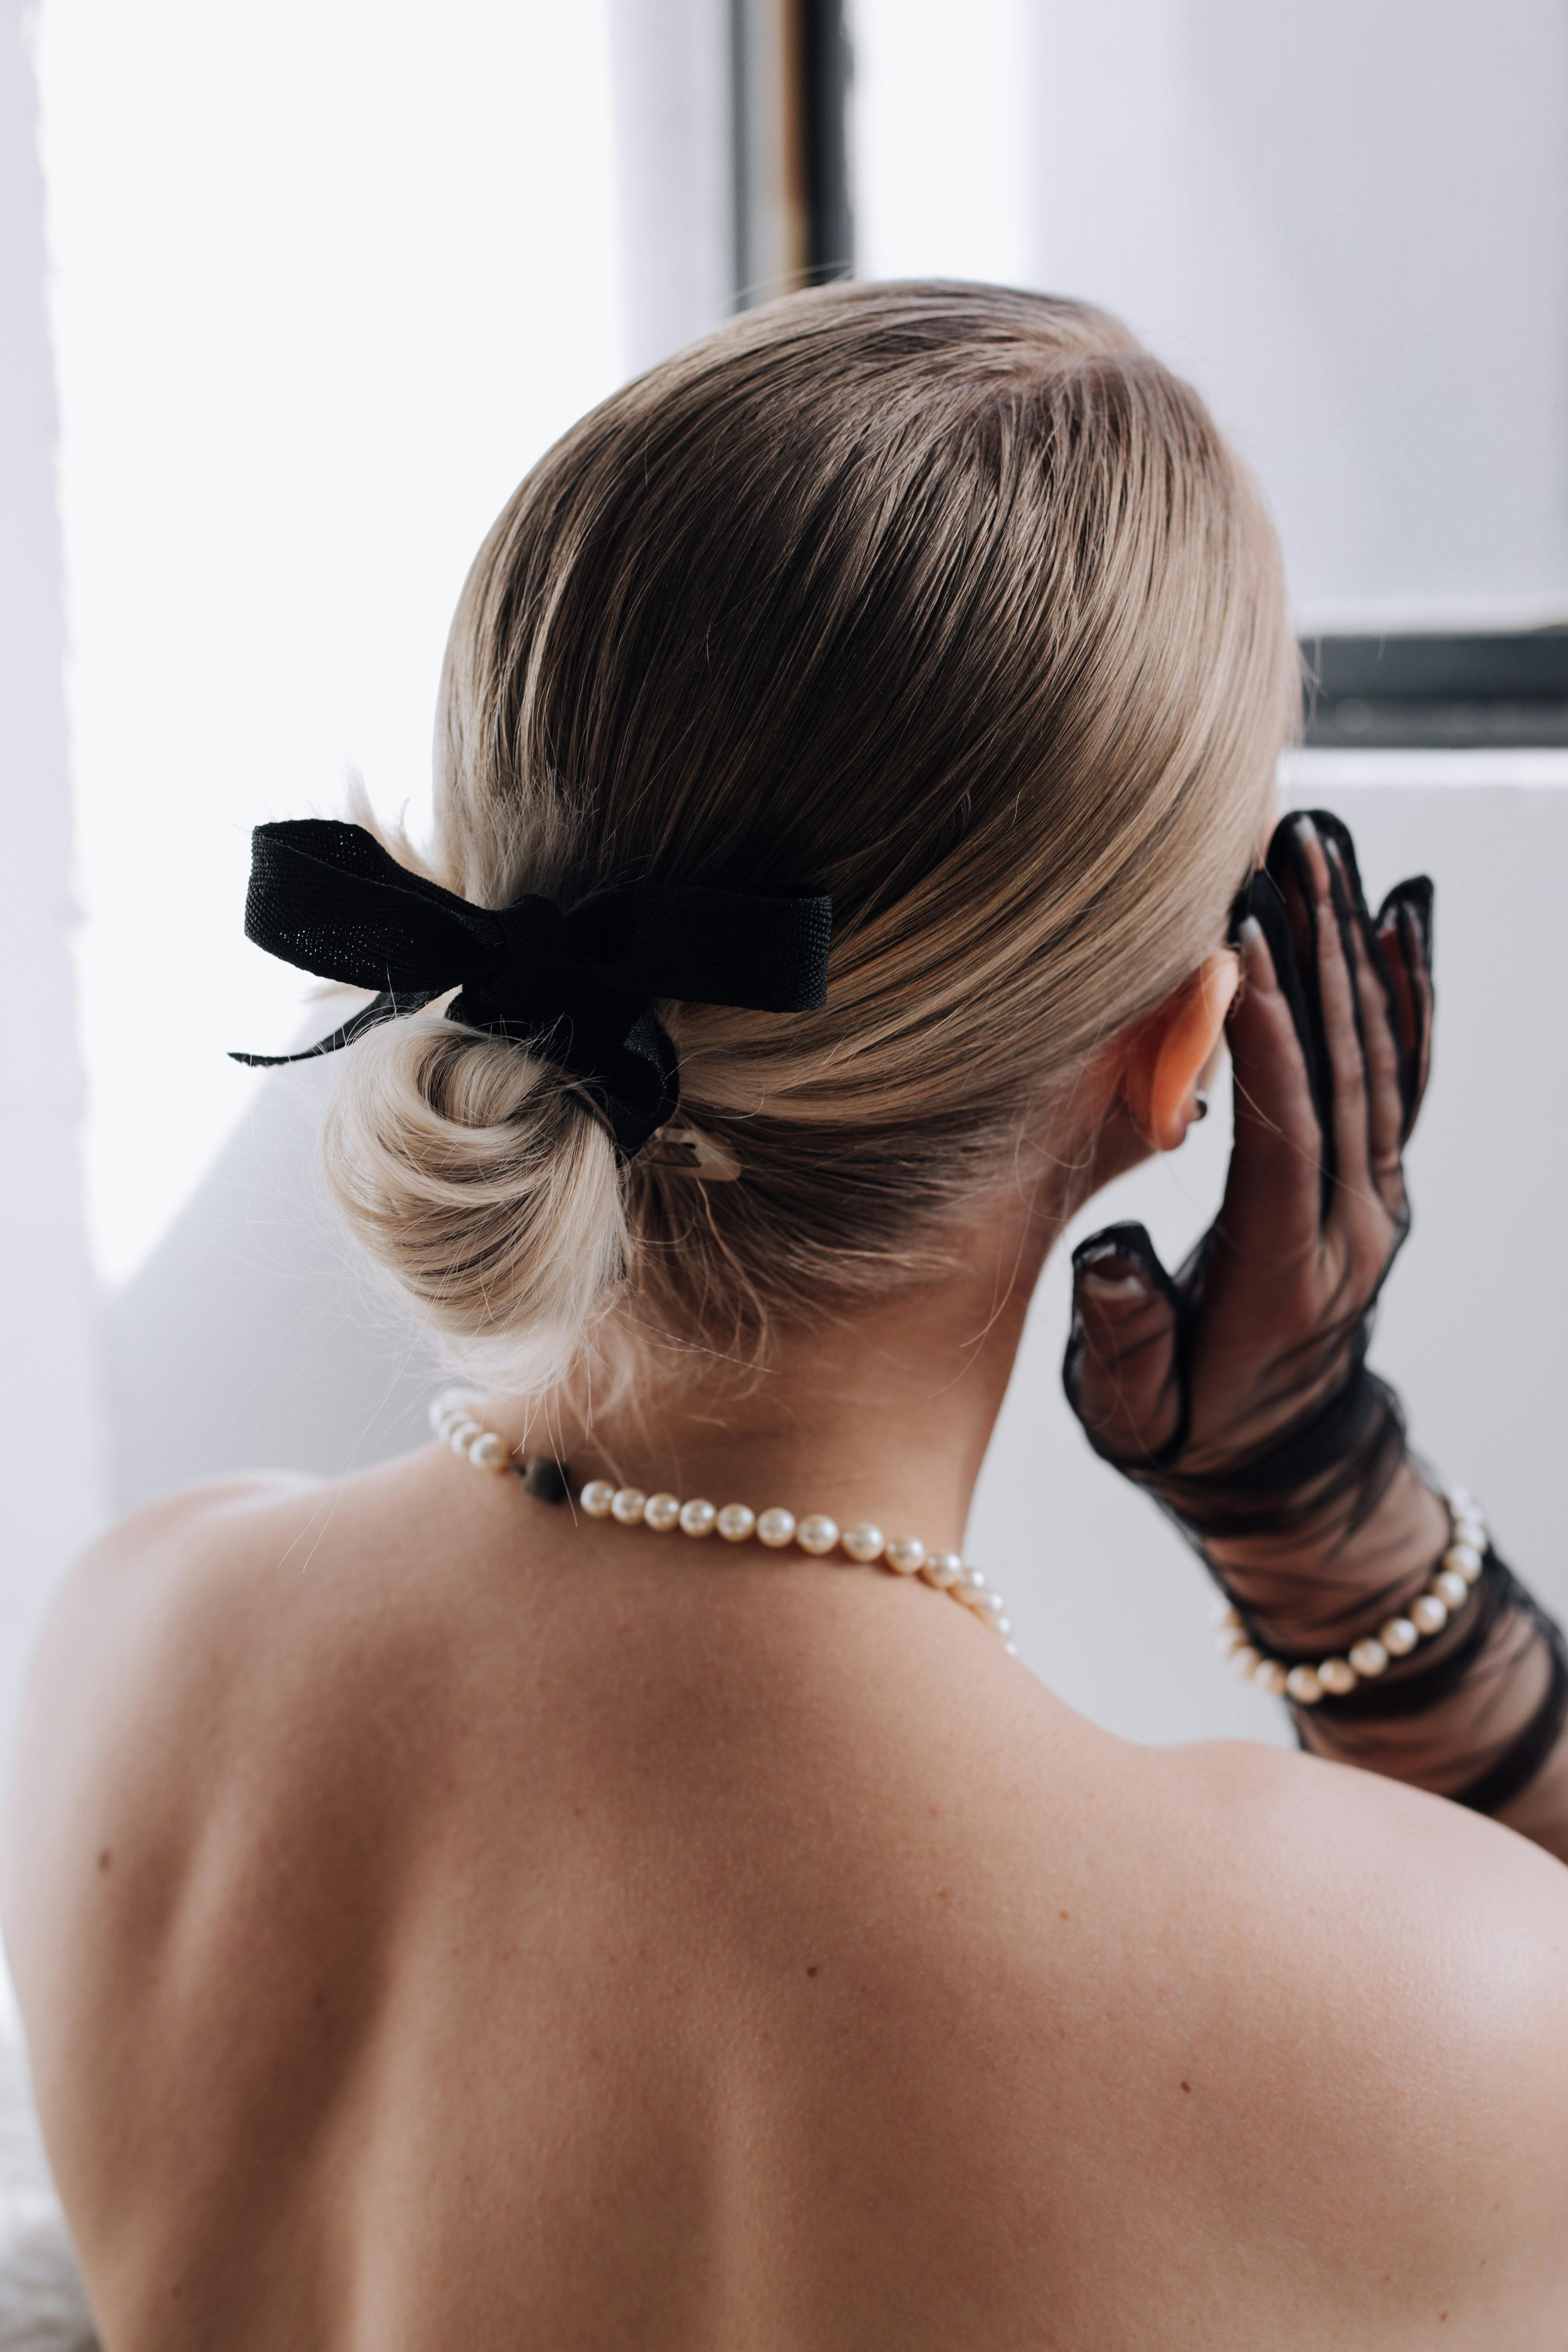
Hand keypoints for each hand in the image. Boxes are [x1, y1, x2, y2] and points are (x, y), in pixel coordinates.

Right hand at [1063, 810, 1437, 1639]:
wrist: (1280, 1469)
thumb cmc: (1190, 1432)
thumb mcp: (1132, 1414)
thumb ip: (1122, 1339)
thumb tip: (1111, 1259)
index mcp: (1283, 1278)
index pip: (1285, 1137)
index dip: (1269, 1043)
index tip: (1243, 945)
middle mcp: (1349, 1229)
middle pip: (1345, 1074)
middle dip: (1318, 953)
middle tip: (1291, 850)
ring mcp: (1376, 1201)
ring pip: (1379, 1058)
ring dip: (1354, 949)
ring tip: (1329, 851)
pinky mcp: (1378, 1183)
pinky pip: (1403, 1076)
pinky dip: (1407, 994)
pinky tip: (1398, 921)